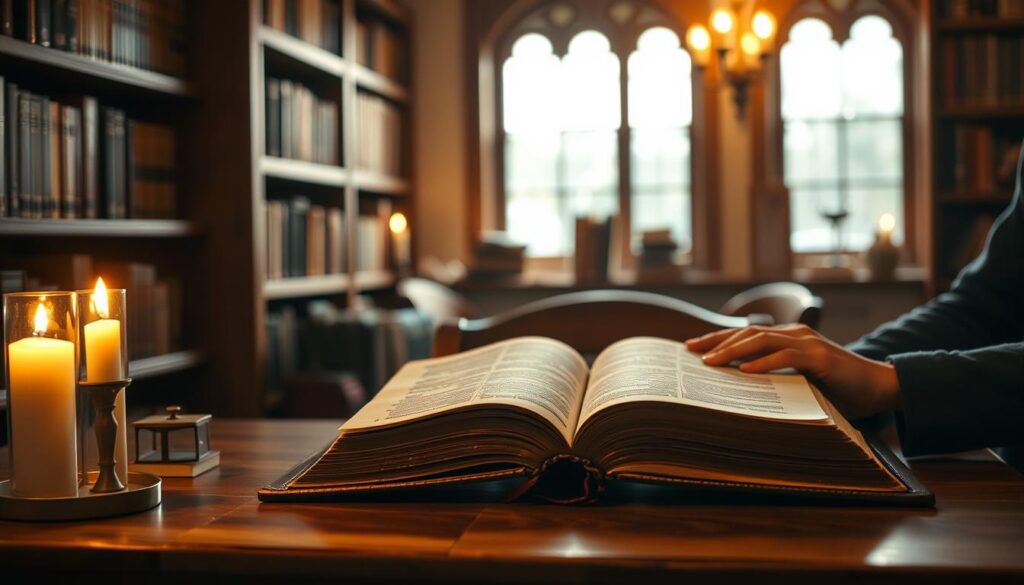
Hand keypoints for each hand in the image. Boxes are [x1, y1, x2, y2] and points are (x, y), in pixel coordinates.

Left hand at [684, 324, 901, 418]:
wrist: (879, 387)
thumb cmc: (838, 388)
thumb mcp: (799, 382)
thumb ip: (775, 380)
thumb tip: (738, 391)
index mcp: (788, 339)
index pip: (746, 335)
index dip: (718, 339)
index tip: (691, 347)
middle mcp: (796, 335)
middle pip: (748, 333)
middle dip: (716, 341)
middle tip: (691, 351)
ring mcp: (809, 343)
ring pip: (763, 340)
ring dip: (734, 350)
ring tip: (711, 361)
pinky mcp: (821, 358)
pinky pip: (787, 356)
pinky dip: (765, 363)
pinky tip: (746, 371)